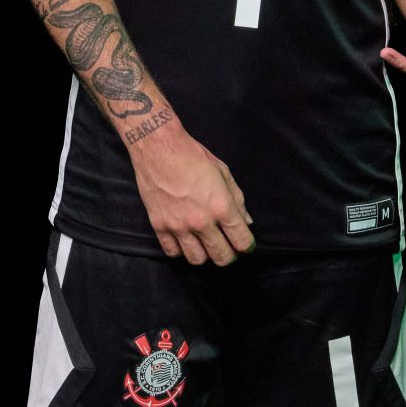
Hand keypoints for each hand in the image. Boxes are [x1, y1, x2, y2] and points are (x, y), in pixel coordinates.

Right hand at [129, 122, 255, 264]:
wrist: (158, 146)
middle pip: (222, 257)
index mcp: (221, 207)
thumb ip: (237, 199)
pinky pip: (172, 252)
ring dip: (205, 255)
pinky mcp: (159, 225)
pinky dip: (181, 250)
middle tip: (227, 247)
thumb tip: (246, 221)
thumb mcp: (223, 172)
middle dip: (229, 255)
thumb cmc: (192, 155)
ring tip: (205, 244)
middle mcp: (201, 221)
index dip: (247, 246)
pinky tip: (184, 240)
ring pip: (197, 259)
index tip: (244, 244)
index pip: (242, 242)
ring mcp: (178, 225)